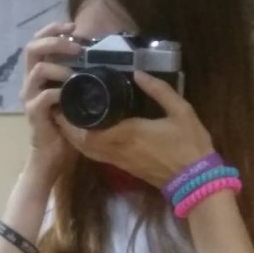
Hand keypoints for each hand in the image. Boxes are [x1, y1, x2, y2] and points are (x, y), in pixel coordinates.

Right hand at [20, 21, 80, 181]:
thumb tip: (105, 57)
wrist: (53, 155)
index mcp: (39, 74)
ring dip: (60, 67)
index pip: (38, 42)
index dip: (52, 29)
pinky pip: (43, 97)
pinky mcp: (34, 114)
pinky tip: (71, 95)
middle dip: (55, 42)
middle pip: (32, 49)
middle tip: (76, 46)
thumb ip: (81, 76)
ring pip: (38, 70)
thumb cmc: (67, 124)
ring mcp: (30, 98)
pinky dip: (59, 92)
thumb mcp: (76, 95)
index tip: (73, 25)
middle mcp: (30, 82)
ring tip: (77, 72)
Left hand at [54, 71, 214, 187]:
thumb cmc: (189, 144)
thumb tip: (138, 72)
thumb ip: (159, 90)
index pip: (86, 125)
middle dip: (65, 122)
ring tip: (65, 115)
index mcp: (124, 133)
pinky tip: (82, 131)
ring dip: (71, 134)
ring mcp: (114, 160)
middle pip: (77, 138)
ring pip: (82, 148)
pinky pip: (92, 154)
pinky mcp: (118, 166)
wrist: (194, 180)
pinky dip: (81, 143)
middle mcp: (113, 148)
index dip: (71, 113)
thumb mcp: (181, 112)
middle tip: (59, 103)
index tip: (65, 95)